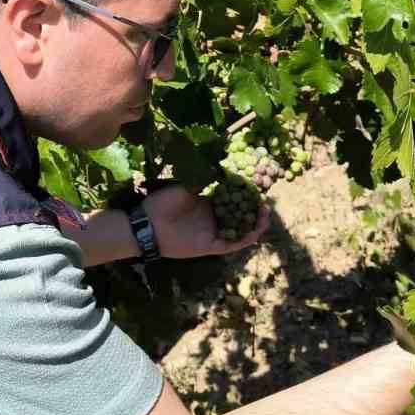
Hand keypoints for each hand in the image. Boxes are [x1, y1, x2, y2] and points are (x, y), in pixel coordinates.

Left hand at [144, 184, 270, 258]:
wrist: (148, 225)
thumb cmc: (163, 203)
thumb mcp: (185, 187)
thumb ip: (203, 180)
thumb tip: (221, 168)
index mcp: (208, 203)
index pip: (233, 198)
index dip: (246, 193)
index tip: (259, 185)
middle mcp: (213, 218)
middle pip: (240, 214)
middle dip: (255, 208)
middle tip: (267, 200)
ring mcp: (213, 232)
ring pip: (240, 230)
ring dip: (254, 223)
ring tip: (265, 213)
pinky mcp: (211, 246)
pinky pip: (232, 244)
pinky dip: (244, 239)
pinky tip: (256, 231)